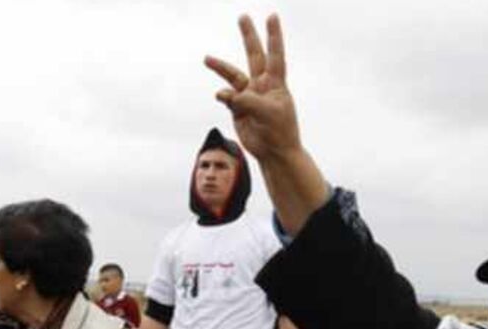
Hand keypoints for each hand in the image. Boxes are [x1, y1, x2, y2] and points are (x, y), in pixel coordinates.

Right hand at [205, 15, 301, 163]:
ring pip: (233, 76)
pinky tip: (222, 97)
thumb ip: (247, 101)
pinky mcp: (238, 108)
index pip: (275, 55)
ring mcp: (249, 96)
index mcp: (275, 83)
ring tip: (207, 58)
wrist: (274, 153)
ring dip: (220, 67)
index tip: (272, 16)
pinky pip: (227, 98)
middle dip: (248, 36)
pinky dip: (223, 97)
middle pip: (254, 55)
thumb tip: (225, 94)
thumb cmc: (280, 132)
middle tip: (243, 16)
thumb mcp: (268, 114)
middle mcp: (262, 85)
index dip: (274, 36)